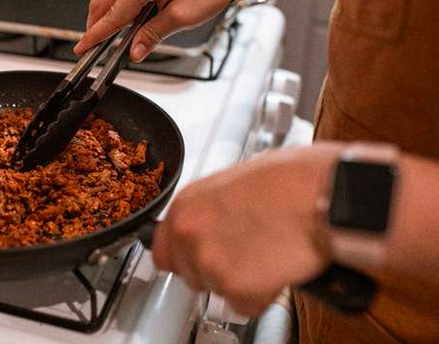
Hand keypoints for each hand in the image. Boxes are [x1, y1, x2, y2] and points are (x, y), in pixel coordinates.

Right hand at [74, 0, 239, 61]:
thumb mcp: (180, 19)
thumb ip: (151, 35)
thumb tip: (133, 52)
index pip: (113, 14)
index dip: (96, 34)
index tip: (82, 47)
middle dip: (96, 24)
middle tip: (91, 44)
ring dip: (107, 12)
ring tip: (108, 33)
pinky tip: (124, 14)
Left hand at [152, 145, 339, 315]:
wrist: (324, 194)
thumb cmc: (292, 180)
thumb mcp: (237, 181)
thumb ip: (214, 207)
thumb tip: (215, 221)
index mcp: (187, 203)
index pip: (162, 248)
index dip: (185, 256)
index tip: (196, 259)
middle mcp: (189, 232)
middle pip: (190, 274)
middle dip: (218, 269)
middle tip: (248, 252)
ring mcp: (209, 261)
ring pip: (217, 290)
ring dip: (242, 281)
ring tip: (268, 253)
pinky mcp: (235, 286)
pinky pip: (244, 305)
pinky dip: (262, 295)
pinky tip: (277, 269)